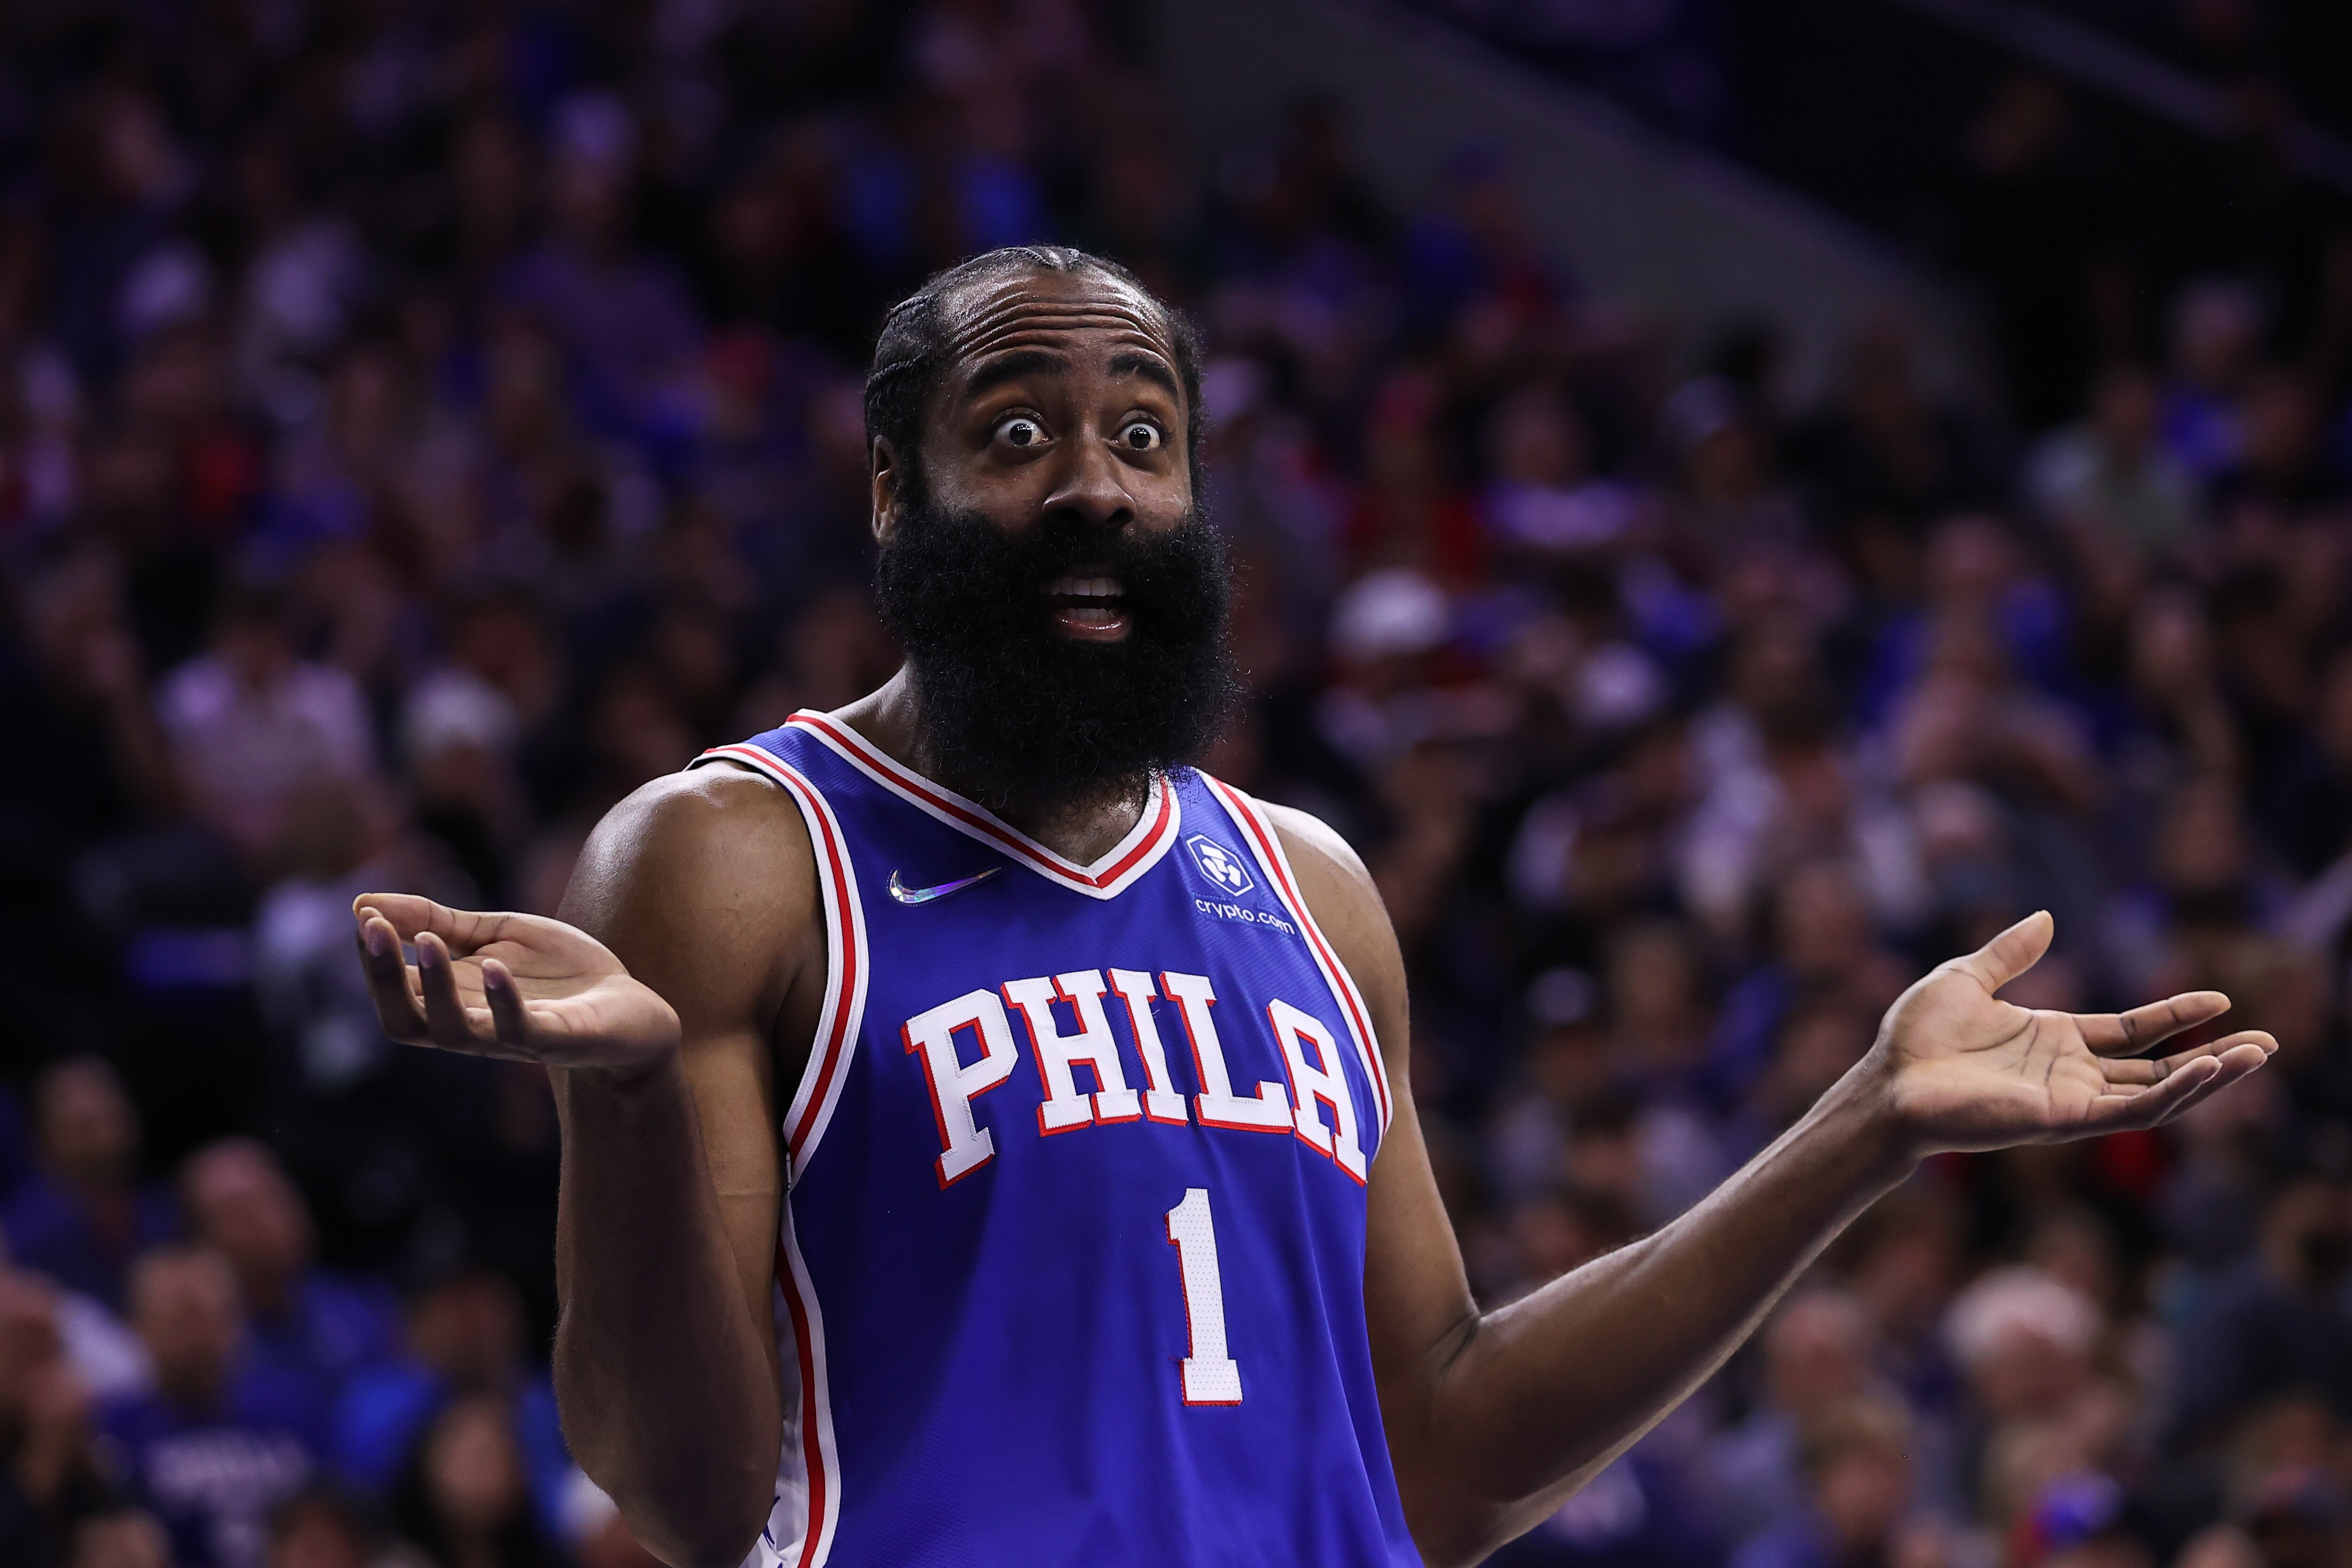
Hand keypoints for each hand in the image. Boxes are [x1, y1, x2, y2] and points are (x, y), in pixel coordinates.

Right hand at [353, 893, 681, 1075]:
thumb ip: (438, 921)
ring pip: (453, 1030)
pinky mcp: (557, 1040)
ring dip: (434, 986)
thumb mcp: (496, 935)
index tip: (364, 915)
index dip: (373, 957)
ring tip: (427, 941)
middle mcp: (472, 1027)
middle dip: (383, 975)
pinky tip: (493, 966)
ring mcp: (512, 1038)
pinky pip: (519, 1030)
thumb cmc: (560, 975)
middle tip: (373, 928)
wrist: (633, 1008)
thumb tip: (362, 902)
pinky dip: (503, 1000)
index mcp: (453, 1001)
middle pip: (405, 1019)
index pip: (392, 990)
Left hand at [1871, 910, 2273, 1157]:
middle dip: (2213, 1058)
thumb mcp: (1967, 977)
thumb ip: (2011, 952)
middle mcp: (2070, 1073)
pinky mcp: (2064, 1120)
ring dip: (2209, 1079)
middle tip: (2266, 1044)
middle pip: (2158, 1069)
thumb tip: (2048, 916)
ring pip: (2157, 1095)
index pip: (2131, 1031)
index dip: (2175, 1017)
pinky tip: (2206, 1071)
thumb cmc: (1916, 1037)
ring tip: (2256, 1055)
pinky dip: (2172, 1094)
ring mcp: (2071, 1099)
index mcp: (2053, 1040)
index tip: (2220, 999)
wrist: (1889, 1080)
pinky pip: (2131, 1111)